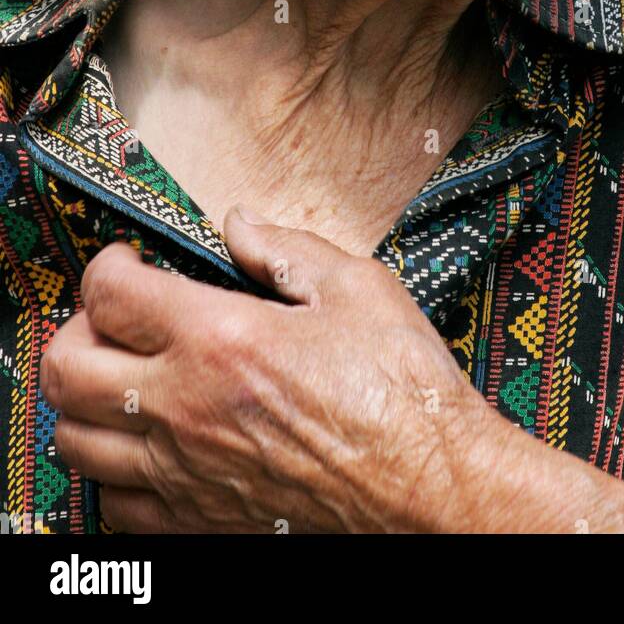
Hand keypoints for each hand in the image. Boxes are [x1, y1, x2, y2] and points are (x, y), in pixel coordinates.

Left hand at [40, 210, 493, 533]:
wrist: (431, 489)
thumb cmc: (403, 390)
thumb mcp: (357, 288)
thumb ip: (285, 250)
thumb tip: (239, 223)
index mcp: (222, 339)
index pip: (110, 294)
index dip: (108, 266)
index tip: (129, 262)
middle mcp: (188, 409)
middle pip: (68, 369)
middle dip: (78, 329)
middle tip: (114, 318)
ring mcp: (187, 474)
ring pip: (77, 441)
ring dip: (87, 401)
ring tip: (124, 380)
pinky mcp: (201, 523)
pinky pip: (114, 506)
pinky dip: (115, 472)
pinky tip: (151, 447)